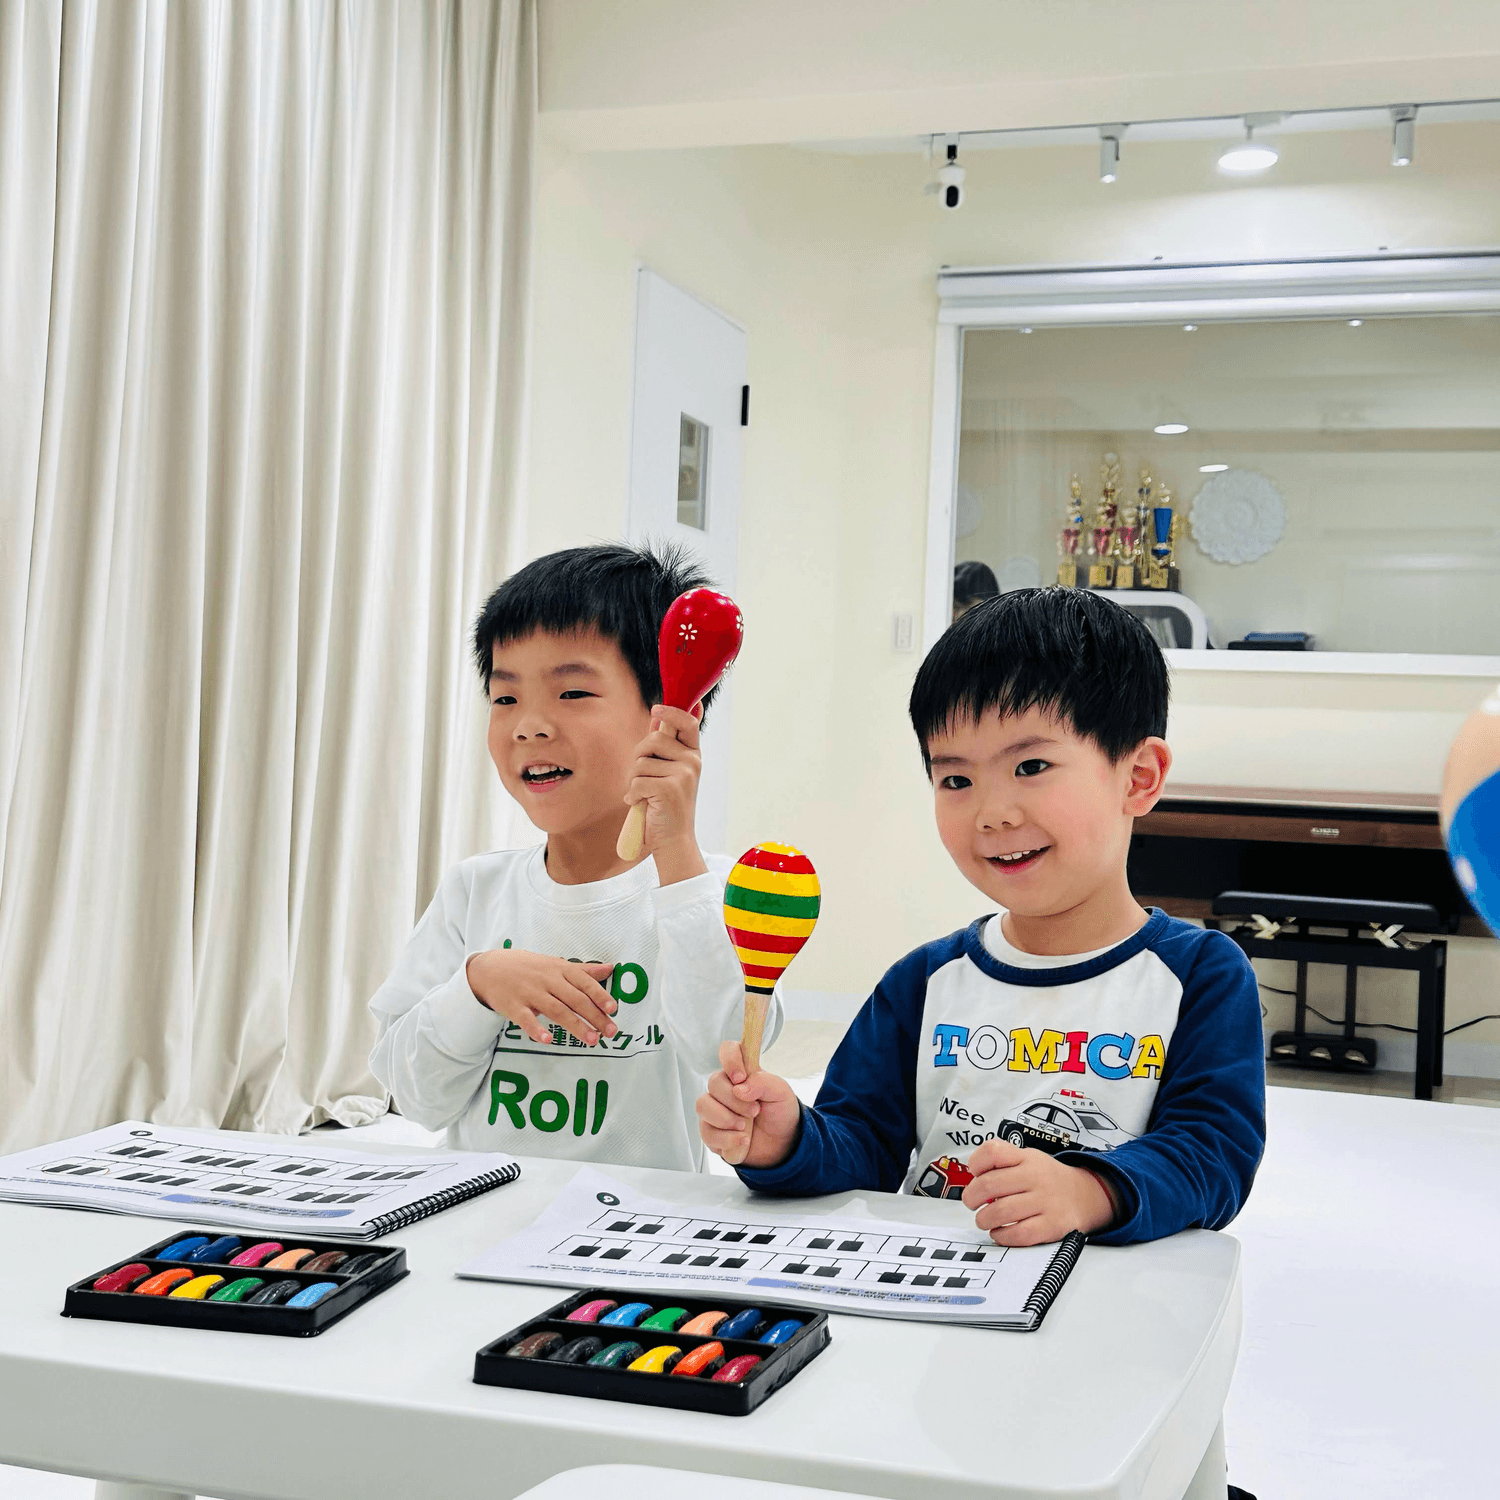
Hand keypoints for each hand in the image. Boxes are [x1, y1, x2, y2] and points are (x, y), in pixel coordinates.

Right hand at [466, 949, 617, 1047]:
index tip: (613, 1009)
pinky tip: (548, 1040)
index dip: (599, 995)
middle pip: (575, 999)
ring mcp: (530, 993)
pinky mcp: (513, 1006)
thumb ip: (583, 970)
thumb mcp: (555, 964)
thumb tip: (610, 968)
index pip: (584, 982)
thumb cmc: (527, 967)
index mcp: (559, 969)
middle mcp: (547, 980)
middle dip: (594, 1016)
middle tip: (611, 1032)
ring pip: (556, 1010)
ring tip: (592, 1040)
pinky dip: (537, 1030)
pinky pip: (526, 1020)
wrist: (489, 968)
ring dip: (575, 1026)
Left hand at [625, 705, 707, 883]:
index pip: (688, 722)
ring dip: (633, 780)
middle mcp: (692, 762)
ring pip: (641, 762)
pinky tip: (641, 804)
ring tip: (644, 794)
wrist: (674, 839)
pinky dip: (632, 794)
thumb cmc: (666, 805)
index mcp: (693, 755)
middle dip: (638, 757)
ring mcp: (683, 775)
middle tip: (641, 776)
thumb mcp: (669, 772)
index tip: (656, 709)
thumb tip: (656, 717)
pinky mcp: (669, 789)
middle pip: (653, 740)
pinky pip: (636, 781)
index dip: (671, 711)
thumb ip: (664, 746)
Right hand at [696, 1040, 801, 1168]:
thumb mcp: (781, 1093)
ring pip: (703, 1106)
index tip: (740, 1077)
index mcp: (742, 1071)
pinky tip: (743, 1140)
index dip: (730, 1060)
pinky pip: (706, 1132)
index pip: (728, 1050)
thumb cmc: (779, 1111)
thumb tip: (739, 1088)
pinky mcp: (711, 1131)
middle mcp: (725, 1087)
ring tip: (745, 1128)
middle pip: (713, 1082)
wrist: (781, 1142)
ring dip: (726, 1119)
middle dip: (734, 1100)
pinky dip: (726, 1139)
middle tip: (755, 1111)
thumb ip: (763, 1083)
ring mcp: (714, 1108)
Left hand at [960, 1140, 1114, 1246]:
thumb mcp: (1028, 1159)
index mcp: (1027, 1158)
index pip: (992, 1152)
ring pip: (1000, 1211)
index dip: (975, 1163)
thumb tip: (973, 1180)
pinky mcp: (1052, 1226)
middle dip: (971, 1197)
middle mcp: (1036, 1177)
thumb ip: (1002, 1164)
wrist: (1085, 1195)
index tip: (974, 1174)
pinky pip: (1018, 1234)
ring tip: (984, 1219)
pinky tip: (999, 1232)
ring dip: (983, 1219)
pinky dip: (1001, 1235)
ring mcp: (1045, 1201)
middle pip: (989, 1185)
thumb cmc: (1048, 1179)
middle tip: (971, 1202)